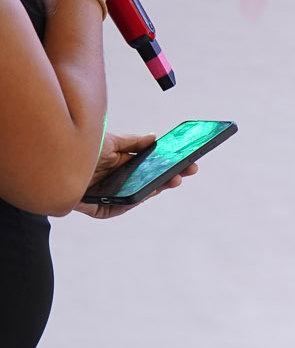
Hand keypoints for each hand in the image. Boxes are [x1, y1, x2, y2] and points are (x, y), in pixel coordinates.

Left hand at [77, 133, 198, 218]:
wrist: (52, 163)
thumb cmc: (77, 150)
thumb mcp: (110, 141)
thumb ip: (132, 141)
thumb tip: (154, 138)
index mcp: (120, 164)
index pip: (149, 166)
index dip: (168, 164)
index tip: (187, 160)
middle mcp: (117, 180)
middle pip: (149, 180)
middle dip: (170, 176)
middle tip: (190, 170)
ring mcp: (111, 195)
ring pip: (140, 194)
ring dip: (159, 187)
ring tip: (174, 179)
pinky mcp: (102, 208)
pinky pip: (123, 206)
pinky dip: (137, 199)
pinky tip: (150, 190)